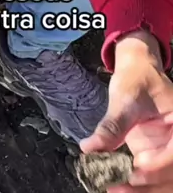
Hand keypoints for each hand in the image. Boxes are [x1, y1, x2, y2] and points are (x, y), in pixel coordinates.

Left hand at [81, 31, 172, 191]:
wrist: (136, 74)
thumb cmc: (136, 80)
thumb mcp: (125, 99)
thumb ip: (113, 125)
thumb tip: (90, 148)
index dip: (160, 163)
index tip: (136, 166)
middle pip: (172, 174)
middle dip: (149, 185)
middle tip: (119, 187)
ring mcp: (168, 153)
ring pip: (164, 182)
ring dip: (143, 191)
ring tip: (114, 189)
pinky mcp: (156, 159)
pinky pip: (151, 179)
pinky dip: (137, 187)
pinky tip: (117, 186)